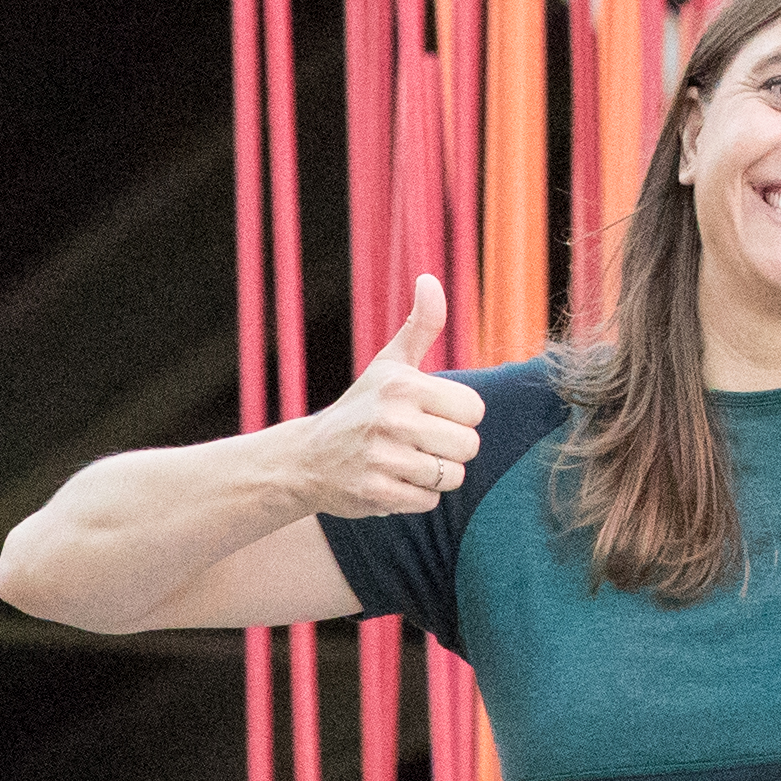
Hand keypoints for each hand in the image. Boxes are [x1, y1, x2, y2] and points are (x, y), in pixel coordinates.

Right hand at [290, 275, 485, 519]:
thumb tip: (429, 278)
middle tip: (419, 442)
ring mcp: (383, 459)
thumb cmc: (360, 407)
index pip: (474, 410)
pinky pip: (428, 501)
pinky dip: (415, 496)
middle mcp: (392, 420)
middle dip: (450, 448)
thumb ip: (420, 325)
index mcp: (403, 385)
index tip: (431, 415)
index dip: (458, 416)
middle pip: (468, 446)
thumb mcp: (388, 363)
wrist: (306, 459)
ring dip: (434, 474)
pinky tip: (392, 481)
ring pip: (452, 476)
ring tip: (406, 462)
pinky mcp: (375, 493)